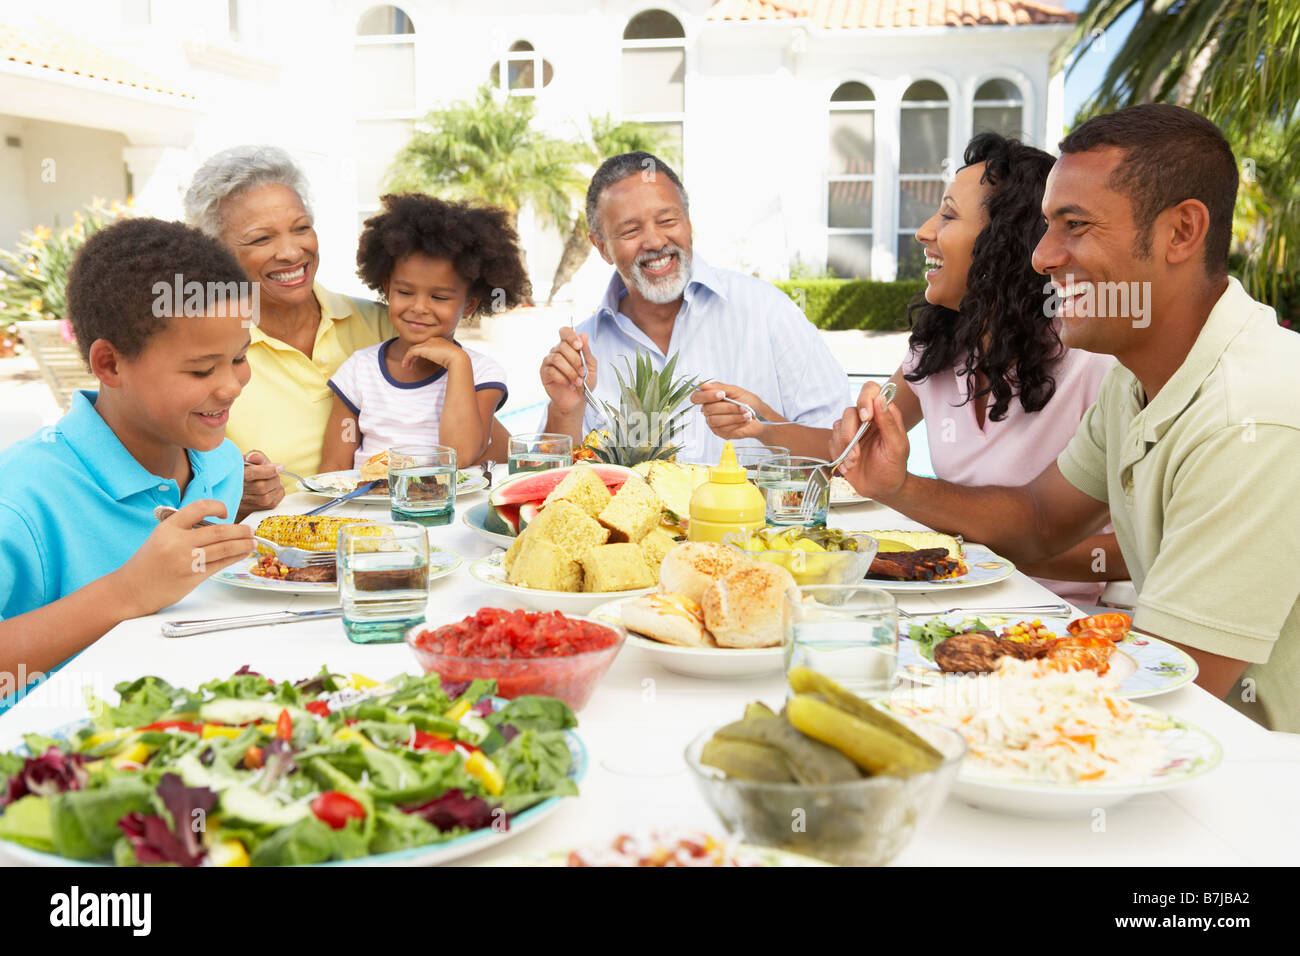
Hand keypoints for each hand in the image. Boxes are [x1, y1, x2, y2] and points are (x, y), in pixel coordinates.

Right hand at [112, 500, 254, 617]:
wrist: (130, 589)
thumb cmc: (147, 563)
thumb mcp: (160, 537)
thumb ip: (185, 530)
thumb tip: (217, 527)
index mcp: (168, 527)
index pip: (198, 508)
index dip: (217, 506)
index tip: (226, 512)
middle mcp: (177, 541)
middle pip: (219, 531)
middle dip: (240, 530)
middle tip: (250, 530)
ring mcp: (186, 560)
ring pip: (224, 548)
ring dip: (242, 544)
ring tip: (252, 542)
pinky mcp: (192, 576)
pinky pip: (220, 564)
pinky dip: (234, 557)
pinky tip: (241, 554)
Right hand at [238, 450, 284, 519]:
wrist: (238, 485)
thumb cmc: (244, 470)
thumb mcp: (248, 459)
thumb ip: (254, 456)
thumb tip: (254, 456)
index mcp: (233, 475)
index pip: (251, 473)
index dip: (268, 470)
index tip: (280, 467)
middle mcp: (235, 490)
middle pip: (261, 487)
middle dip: (274, 478)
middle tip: (276, 473)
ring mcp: (241, 502)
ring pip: (265, 498)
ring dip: (276, 488)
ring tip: (275, 481)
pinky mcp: (250, 510)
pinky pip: (269, 505)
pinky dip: (277, 495)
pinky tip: (274, 489)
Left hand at [402, 338, 467, 371]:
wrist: (458, 358)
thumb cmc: (457, 360)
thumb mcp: (450, 358)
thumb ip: (444, 359)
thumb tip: (446, 365)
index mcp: (439, 341)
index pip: (425, 346)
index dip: (420, 354)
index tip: (418, 362)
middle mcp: (432, 340)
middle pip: (418, 347)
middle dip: (412, 356)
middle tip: (409, 365)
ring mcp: (428, 343)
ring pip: (413, 349)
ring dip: (408, 359)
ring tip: (406, 367)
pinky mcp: (423, 348)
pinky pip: (411, 353)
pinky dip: (407, 359)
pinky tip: (406, 366)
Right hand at [540, 327, 595, 416]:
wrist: (576, 400)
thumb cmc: (584, 382)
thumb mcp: (591, 367)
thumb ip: (587, 352)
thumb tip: (583, 335)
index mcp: (569, 346)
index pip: (565, 331)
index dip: (571, 336)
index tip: (579, 346)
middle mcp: (557, 351)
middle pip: (562, 346)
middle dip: (575, 360)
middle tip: (583, 373)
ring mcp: (549, 361)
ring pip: (557, 358)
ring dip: (570, 371)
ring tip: (578, 381)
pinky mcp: (544, 372)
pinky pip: (551, 371)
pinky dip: (563, 379)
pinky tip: (569, 385)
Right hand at [689, 382, 779, 440]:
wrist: (761, 416)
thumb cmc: (749, 402)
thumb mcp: (735, 391)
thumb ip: (719, 387)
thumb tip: (703, 384)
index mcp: (710, 399)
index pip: (696, 397)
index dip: (706, 396)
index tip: (722, 394)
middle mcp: (709, 411)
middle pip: (707, 409)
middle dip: (727, 407)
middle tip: (742, 406)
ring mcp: (714, 423)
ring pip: (715, 420)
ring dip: (733, 416)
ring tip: (747, 413)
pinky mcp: (721, 433)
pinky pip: (724, 428)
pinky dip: (737, 422)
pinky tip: (745, 420)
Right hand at [829, 382, 910, 499]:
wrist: (882, 489)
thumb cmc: (894, 468)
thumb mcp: (897, 446)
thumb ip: (889, 422)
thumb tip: (881, 399)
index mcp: (883, 414)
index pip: (871, 391)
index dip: (865, 399)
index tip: (866, 418)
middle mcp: (866, 419)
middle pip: (849, 411)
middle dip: (849, 433)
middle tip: (856, 453)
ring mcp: (852, 431)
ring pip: (837, 425)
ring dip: (844, 446)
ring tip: (854, 461)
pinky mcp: (841, 443)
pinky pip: (831, 440)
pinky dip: (838, 454)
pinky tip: (849, 465)